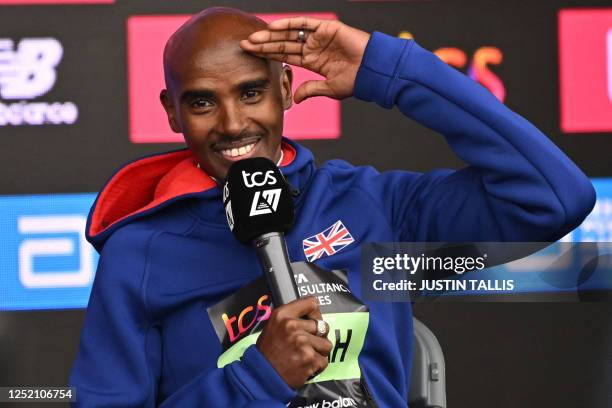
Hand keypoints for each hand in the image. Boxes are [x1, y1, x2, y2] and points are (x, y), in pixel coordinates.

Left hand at [240, 17, 370, 102]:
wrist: (371, 72)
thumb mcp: (329, 89)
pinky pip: (304, 23)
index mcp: (312, 61)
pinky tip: (273, 27)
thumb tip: (296, 99)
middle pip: (283, 43)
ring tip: (254, 38)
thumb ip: (311, 90)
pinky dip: (288, 24)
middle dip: (264, 44)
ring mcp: (319, 36)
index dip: (268, 54)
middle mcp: (313, 47)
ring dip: (271, 35)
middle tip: (245, 45)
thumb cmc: (355, 81)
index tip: (251, 54)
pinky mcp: (327, 28)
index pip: (285, 55)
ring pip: (290, 33)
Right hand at [256, 296, 332, 388]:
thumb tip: (312, 315)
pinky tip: (304, 365)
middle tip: (306, 344)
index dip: (315, 314)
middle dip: (318, 336)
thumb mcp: (273, 326)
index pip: (311, 303)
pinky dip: (316, 366)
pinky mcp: (309, 359)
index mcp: (282, 315)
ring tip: (305, 355)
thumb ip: (291, 317)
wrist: (261, 376)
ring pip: (326, 344)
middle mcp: (292, 326)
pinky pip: (324, 361)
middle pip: (322, 326)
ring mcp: (302, 342)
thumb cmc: (268, 352)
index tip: (313, 321)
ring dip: (319, 351)